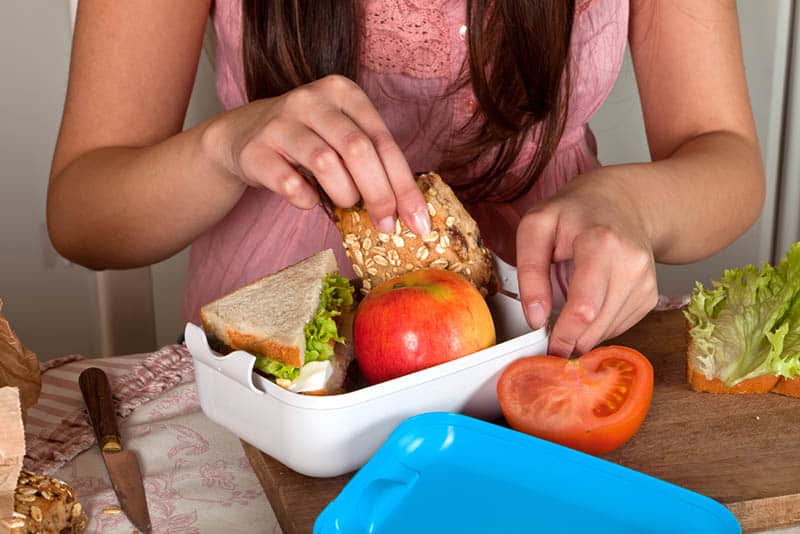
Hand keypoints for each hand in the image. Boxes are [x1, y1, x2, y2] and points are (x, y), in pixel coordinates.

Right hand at [210, 75, 430, 234]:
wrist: (242, 135)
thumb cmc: (307, 140)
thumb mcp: (341, 135)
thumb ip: (372, 160)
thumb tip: (407, 210)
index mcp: (343, 93)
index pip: (383, 141)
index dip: (404, 184)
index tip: (417, 220)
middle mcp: (312, 100)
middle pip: (358, 149)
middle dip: (379, 194)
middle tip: (386, 224)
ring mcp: (280, 123)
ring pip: (326, 163)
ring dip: (344, 195)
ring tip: (346, 203)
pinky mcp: (256, 150)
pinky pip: (290, 184)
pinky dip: (308, 201)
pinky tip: (310, 200)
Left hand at [516, 173, 658, 356]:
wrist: (620, 202)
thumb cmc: (573, 214)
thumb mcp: (536, 227)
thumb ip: (529, 270)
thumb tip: (535, 317)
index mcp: (601, 243)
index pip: (584, 307)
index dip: (563, 334)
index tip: (546, 346)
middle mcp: (631, 264)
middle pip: (597, 324)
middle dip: (571, 340)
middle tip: (550, 341)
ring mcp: (645, 281)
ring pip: (609, 331)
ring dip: (583, 335)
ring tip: (566, 318)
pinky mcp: (650, 295)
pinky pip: (620, 327)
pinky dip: (598, 327)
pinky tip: (588, 307)